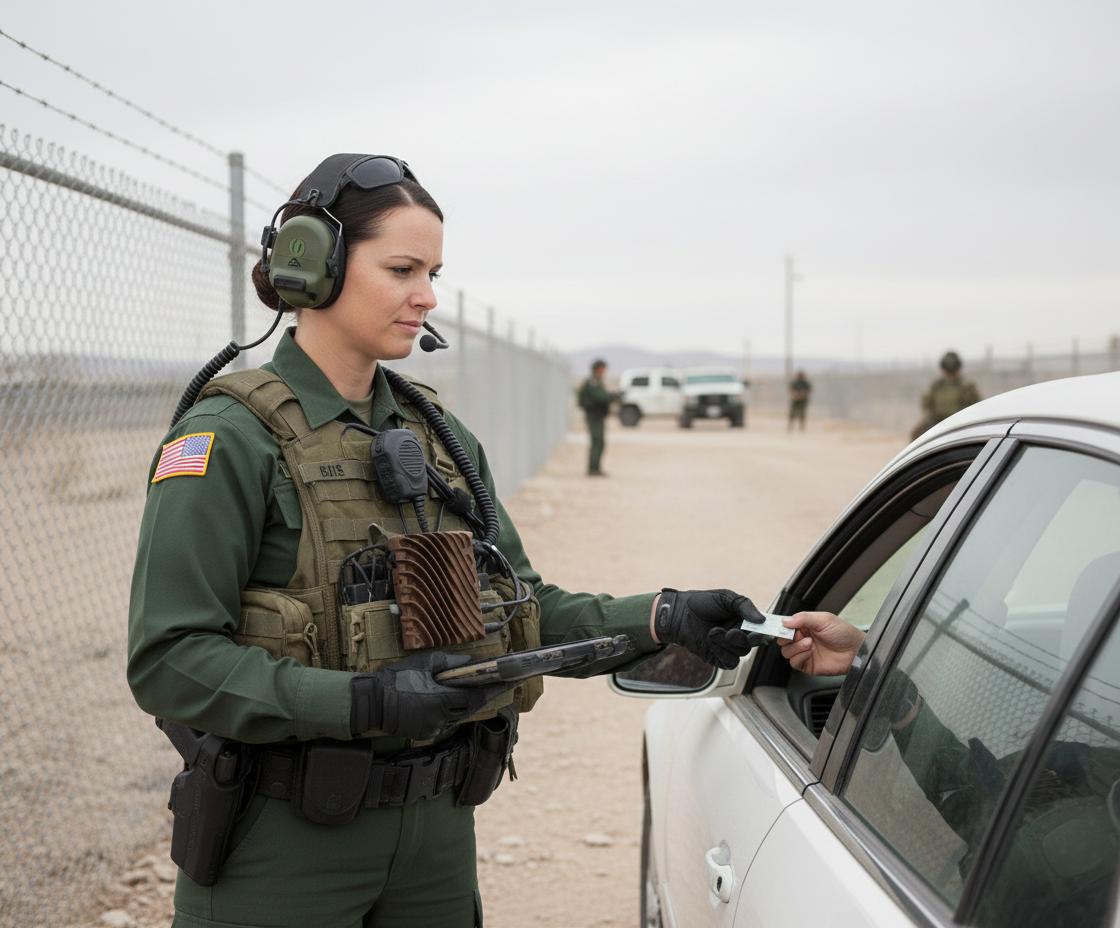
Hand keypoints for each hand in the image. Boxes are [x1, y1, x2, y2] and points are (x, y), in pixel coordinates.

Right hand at [350, 653, 510, 739]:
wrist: (373, 701)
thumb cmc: (397, 679)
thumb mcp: (423, 664)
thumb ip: (448, 663)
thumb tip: (468, 662)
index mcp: (442, 700)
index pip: (475, 696)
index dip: (492, 690)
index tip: (507, 683)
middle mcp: (440, 718)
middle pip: (468, 709)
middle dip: (481, 697)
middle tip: (494, 686)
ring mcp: (432, 728)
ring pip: (456, 717)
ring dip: (464, 705)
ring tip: (471, 691)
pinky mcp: (425, 733)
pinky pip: (443, 723)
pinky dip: (448, 712)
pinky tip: (446, 702)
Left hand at [654, 589, 768, 668]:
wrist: (678, 614)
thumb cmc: (701, 602)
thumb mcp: (724, 598)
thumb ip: (745, 606)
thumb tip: (762, 620)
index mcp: (743, 620)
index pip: (761, 630)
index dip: (764, 632)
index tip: (760, 632)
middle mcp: (738, 634)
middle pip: (753, 644)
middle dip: (743, 639)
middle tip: (732, 632)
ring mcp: (728, 647)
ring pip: (741, 653)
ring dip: (727, 643)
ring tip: (712, 631)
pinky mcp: (718, 658)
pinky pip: (729, 662)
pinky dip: (722, 652)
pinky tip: (710, 641)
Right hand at [778, 612, 864, 676]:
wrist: (856, 651)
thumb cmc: (844, 633)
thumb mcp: (823, 619)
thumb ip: (803, 618)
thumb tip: (785, 621)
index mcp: (805, 627)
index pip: (786, 627)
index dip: (782, 627)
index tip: (783, 627)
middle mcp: (803, 639)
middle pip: (783, 640)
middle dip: (786, 638)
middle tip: (797, 635)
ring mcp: (805, 653)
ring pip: (786, 652)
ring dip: (795, 647)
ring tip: (809, 643)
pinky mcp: (808, 665)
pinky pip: (795, 663)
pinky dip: (800, 657)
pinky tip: (810, 652)